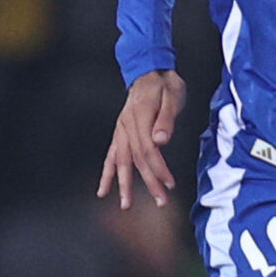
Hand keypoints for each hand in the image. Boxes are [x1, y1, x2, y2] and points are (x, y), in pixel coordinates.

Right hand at [97, 70, 186, 207]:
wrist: (149, 71)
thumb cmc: (164, 84)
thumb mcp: (172, 96)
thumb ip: (166, 118)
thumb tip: (161, 140)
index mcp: (140, 116)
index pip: (149, 149)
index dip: (159, 169)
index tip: (169, 185)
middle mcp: (127, 125)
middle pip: (137, 159)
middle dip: (148, 182)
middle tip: (159, 202)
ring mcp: (121, 130)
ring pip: (121, 161)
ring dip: (124, 184)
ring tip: (126, 205)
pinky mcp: (119, 133)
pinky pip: (111, 156)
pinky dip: (107, 174)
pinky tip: (103, 191)